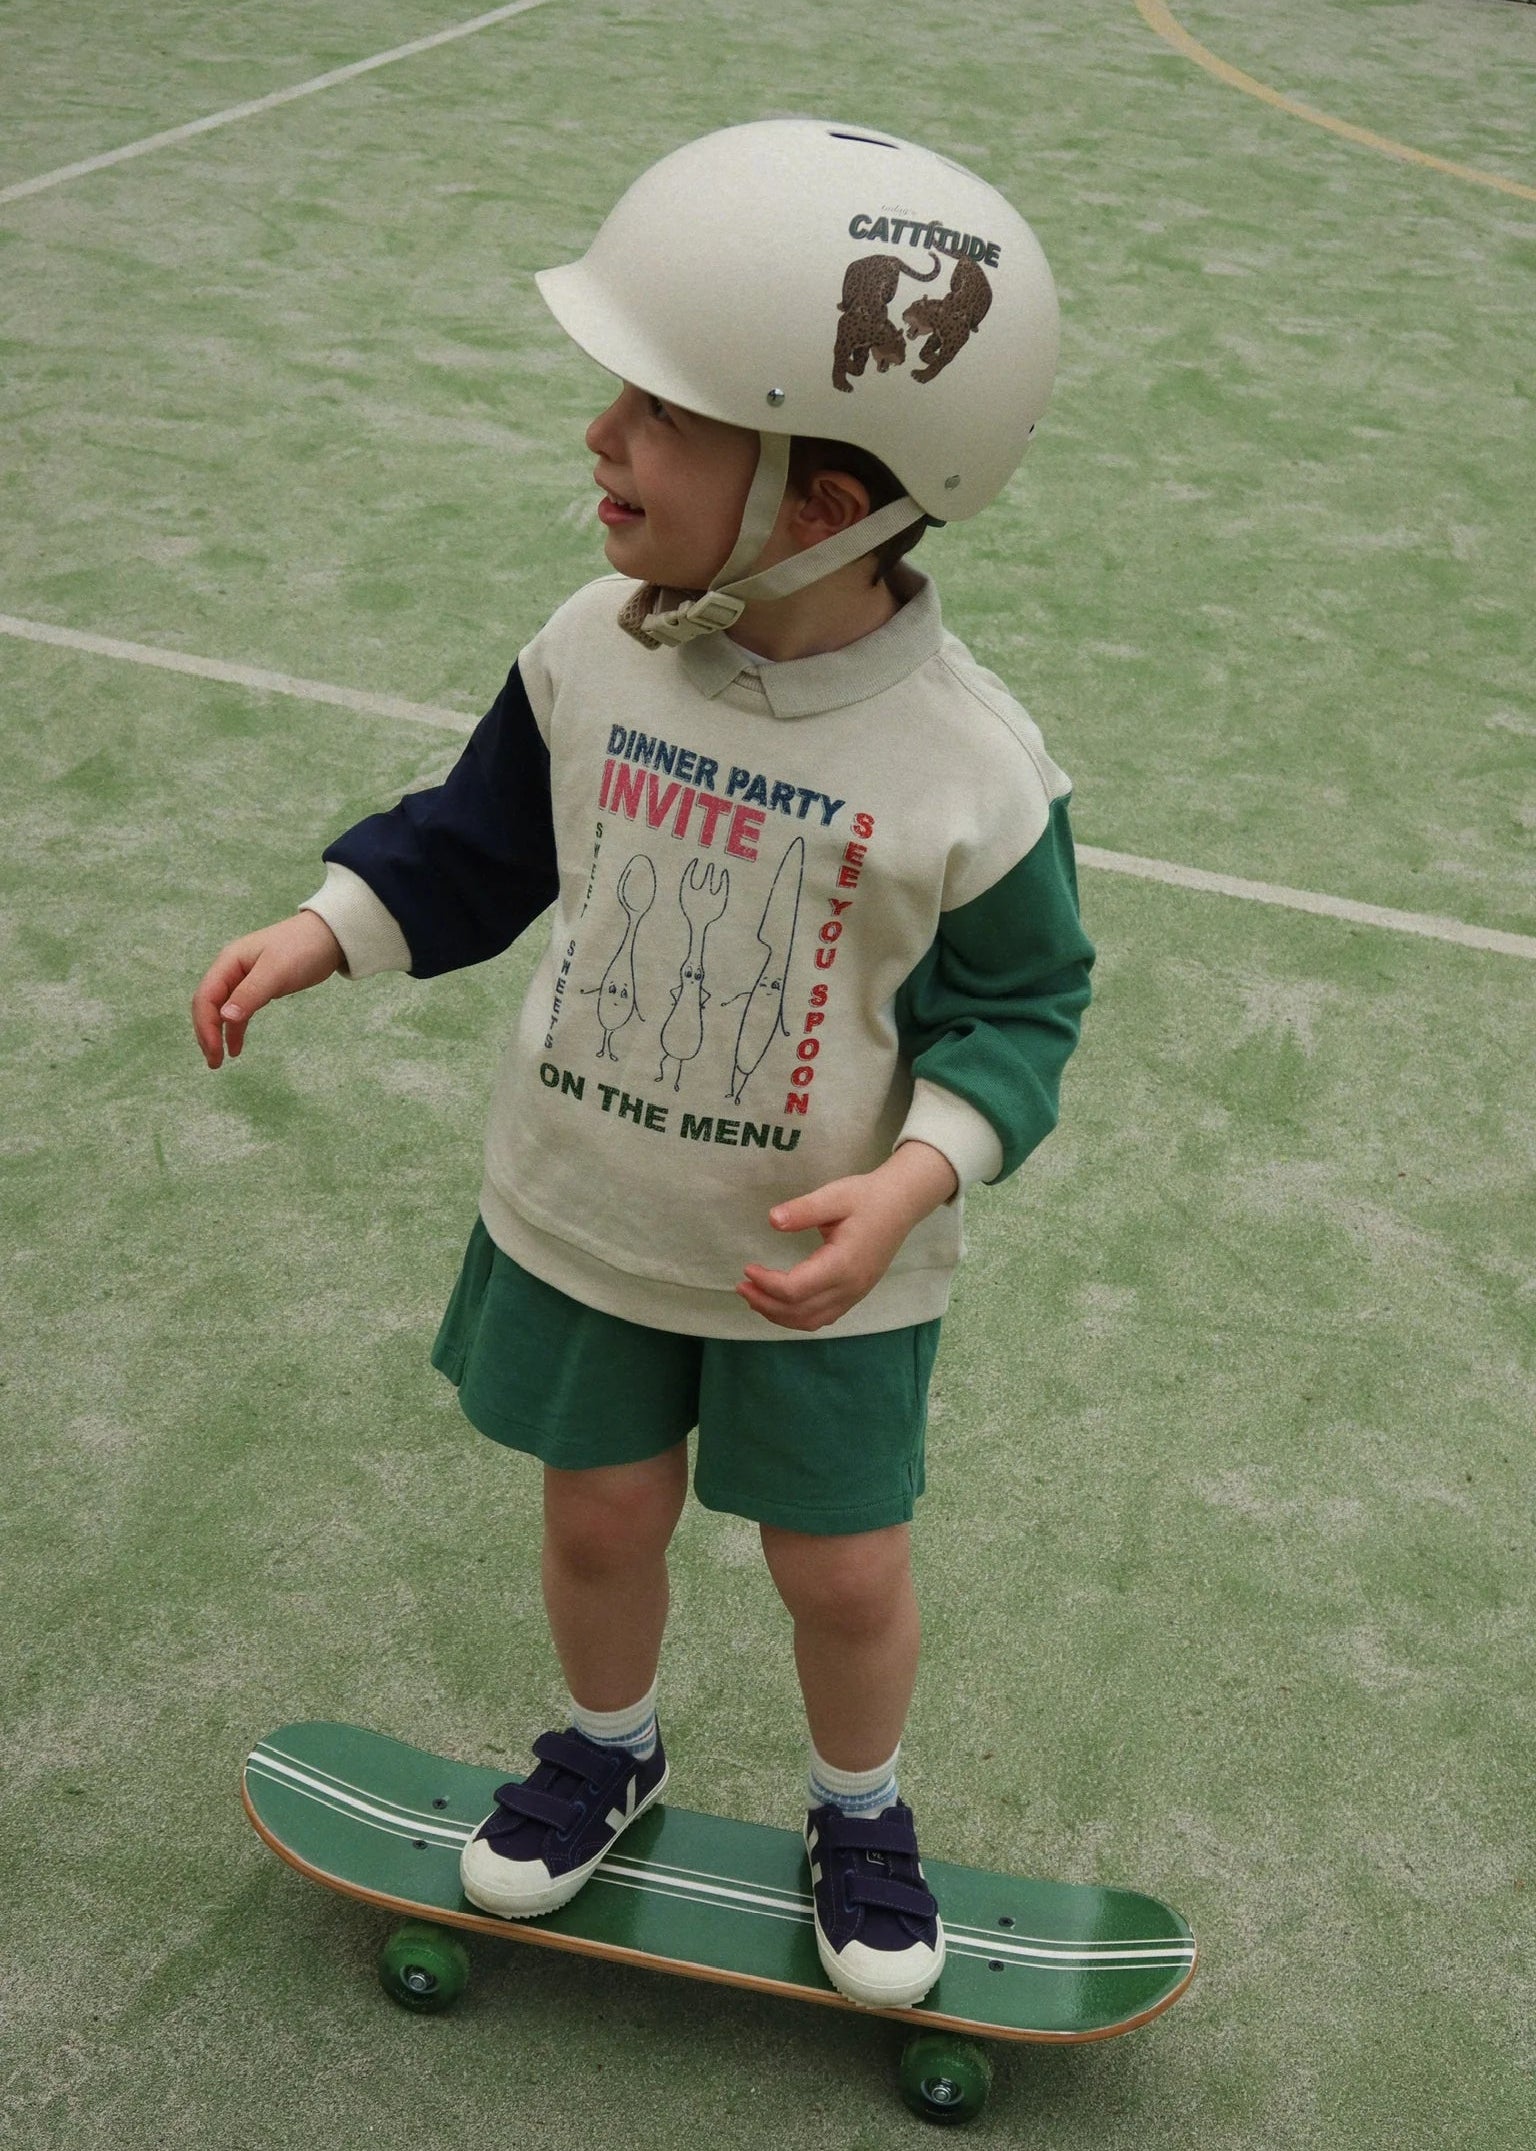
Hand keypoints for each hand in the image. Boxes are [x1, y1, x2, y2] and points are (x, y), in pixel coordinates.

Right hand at [191, 910, 343, 1067]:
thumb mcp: (277, 971)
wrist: (328, 936)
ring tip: (219, 1061)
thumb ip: (251, 993)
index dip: (205, 1026)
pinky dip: (235, 1029)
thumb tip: (225, 1018)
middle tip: (214, 1063)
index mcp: (228, 962)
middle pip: (208, 1005)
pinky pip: (240, 1011)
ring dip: (218, 1034)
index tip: (214, 1051)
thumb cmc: (302, 948)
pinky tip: (236, 1048)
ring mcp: (243, 979)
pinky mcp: (258, 988)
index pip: (205, 998)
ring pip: (222, 1011)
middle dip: (207, 1034)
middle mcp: (231, 970)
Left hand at [736, 1141, 958, 1332]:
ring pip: (811, 1321)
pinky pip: (823, 1317)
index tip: (747, 1269)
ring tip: (754, 1298)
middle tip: (741, 1287)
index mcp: (842, 1264)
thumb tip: (772, 1220)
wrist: (901, 1203)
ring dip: (779, 1315)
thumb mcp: (834, 1195)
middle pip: (800, 1312)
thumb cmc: (867, 1197)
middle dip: (766, 1304)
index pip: (796, 1289)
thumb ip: (803, 1209)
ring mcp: (855, 1294)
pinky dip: (797, 1317)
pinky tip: (781, 1303)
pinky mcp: (856, 1293)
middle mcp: (850, 1286)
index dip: (766, 1284)